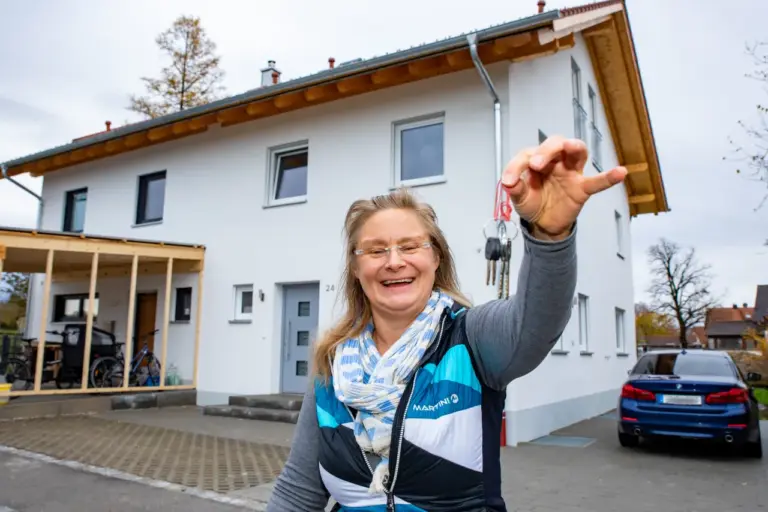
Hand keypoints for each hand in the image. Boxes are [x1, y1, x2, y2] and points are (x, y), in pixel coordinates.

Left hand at [502, 135, 626, 238]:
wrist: (544, 224)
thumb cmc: (533, 203)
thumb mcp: (519, 197)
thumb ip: (515, 188)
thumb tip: (508, 182)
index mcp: (536, 160)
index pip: (527, 155)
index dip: (516, 166)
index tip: (508, 180)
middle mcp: (555, 161)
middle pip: (555, 144)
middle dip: (546, 150)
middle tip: (535, 164)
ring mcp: (571, 173)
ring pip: (576, 152)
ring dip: (573, 147)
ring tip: (570, 146)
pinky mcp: (582, 188)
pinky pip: (597, 181)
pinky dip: (609, 177)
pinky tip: (620, 172)